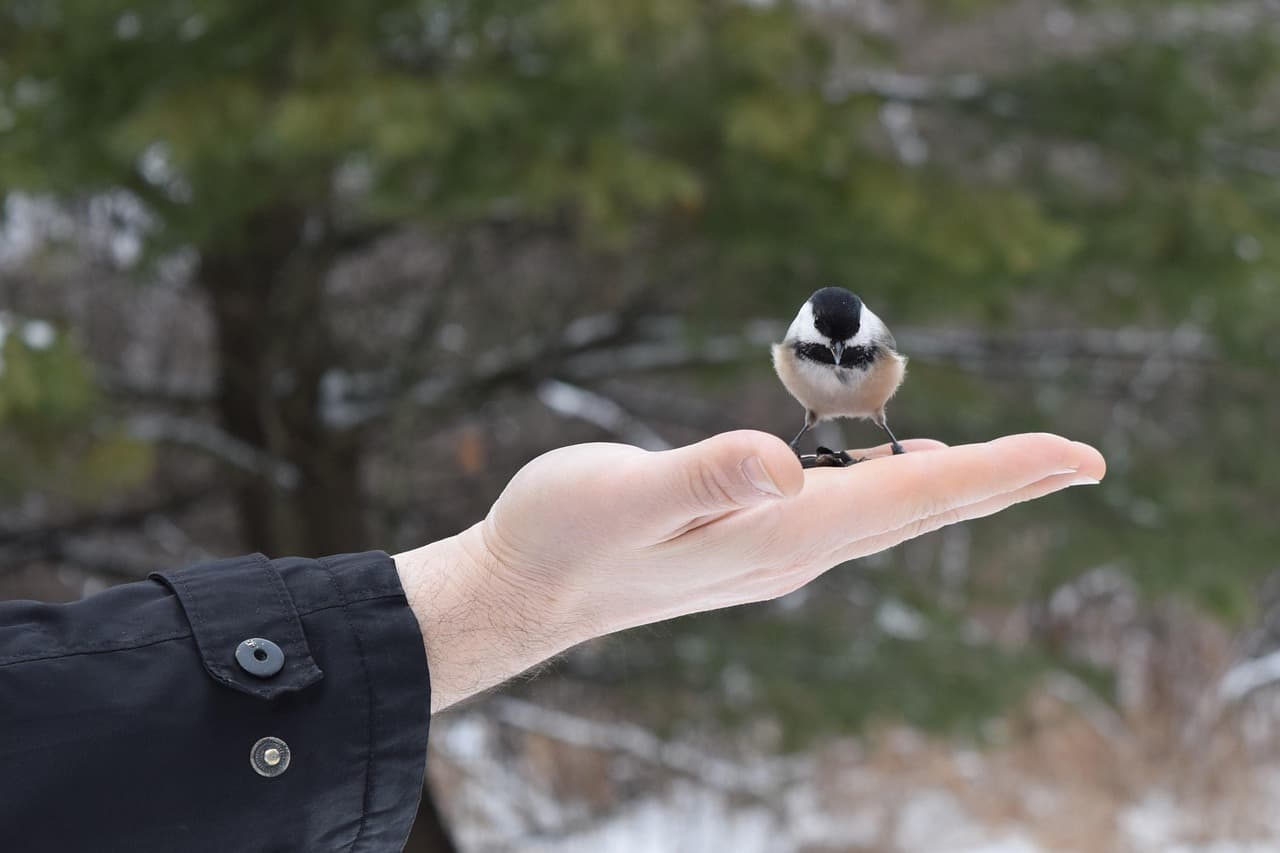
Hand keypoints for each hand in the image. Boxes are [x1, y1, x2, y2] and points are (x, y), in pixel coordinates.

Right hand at [395, 431, 1104, 709]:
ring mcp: (771, 553)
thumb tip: (787, 466)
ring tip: (1014, 467)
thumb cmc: (561, 537)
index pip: (913, 499)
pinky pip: (849, 514)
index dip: (999, 471)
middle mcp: (791, 550)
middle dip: (1004, 481)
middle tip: (1081, 460)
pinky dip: (896, 487)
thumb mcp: (621, 495)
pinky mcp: (746, 542)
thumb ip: (703, 476)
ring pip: (889, 515)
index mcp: (779, 534)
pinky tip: (898, 473)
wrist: (523, 593)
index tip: (1079, 455)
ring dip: (958, 487)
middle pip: (920, 511)